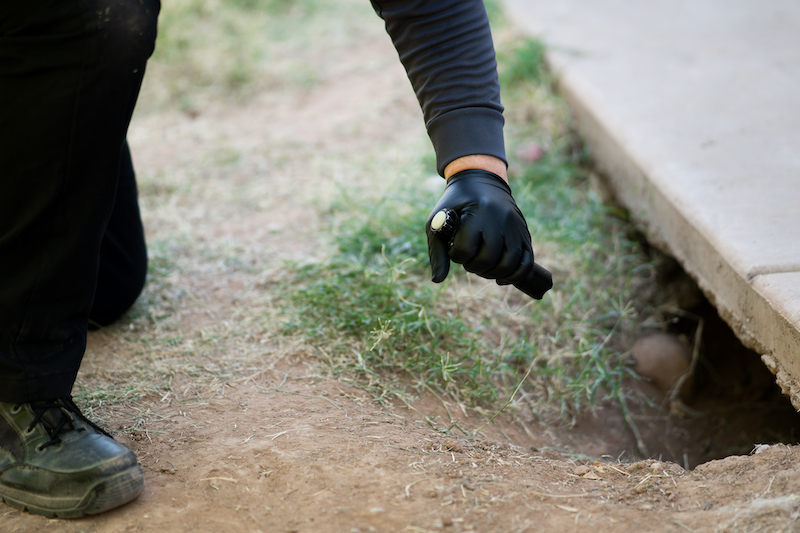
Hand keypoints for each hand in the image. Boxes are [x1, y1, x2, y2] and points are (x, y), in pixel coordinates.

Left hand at [426, 169, 533, 285]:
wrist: (480, 180)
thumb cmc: (455, 204)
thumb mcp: (439, 221)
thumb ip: (437, 251)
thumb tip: (437, 280)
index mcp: (476, 213)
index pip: (465, 250)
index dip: (455, 255)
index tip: (453, 248)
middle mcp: (499, 219)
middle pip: (488, 260)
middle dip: (473, 266)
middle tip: (467, 259)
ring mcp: (515, 226)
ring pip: (508, 264)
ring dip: (492, 273)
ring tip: (481, 267)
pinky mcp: (524, 233)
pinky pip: (526, 261)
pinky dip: (514, 275)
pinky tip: (501, 279)